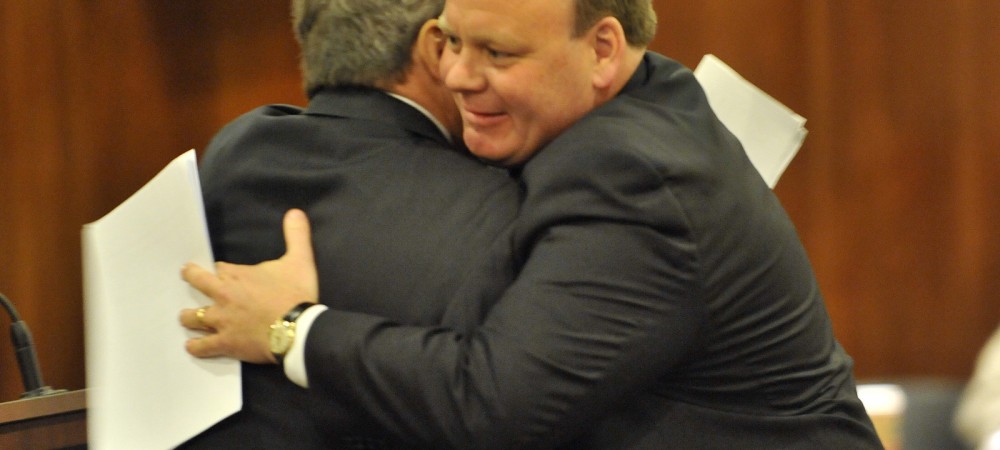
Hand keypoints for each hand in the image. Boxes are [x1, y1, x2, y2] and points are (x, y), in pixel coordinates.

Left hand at [179, 209, 318, 362]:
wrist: (297, 328)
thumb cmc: (295, 293)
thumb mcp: (300, 259)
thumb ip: (296, 235)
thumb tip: (296, 212)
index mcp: (237, 275)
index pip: (219, 268)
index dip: (221, 270)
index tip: (220, 270)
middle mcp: (223, 296)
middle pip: (198, 284)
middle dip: (192, 278)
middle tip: (187, 276)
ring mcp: (221, 321)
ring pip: (194, 317)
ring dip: (189, 317)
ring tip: (185, 317)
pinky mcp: (225, 343)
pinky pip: (203, 346)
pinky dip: (196, 346)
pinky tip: (192, 346)